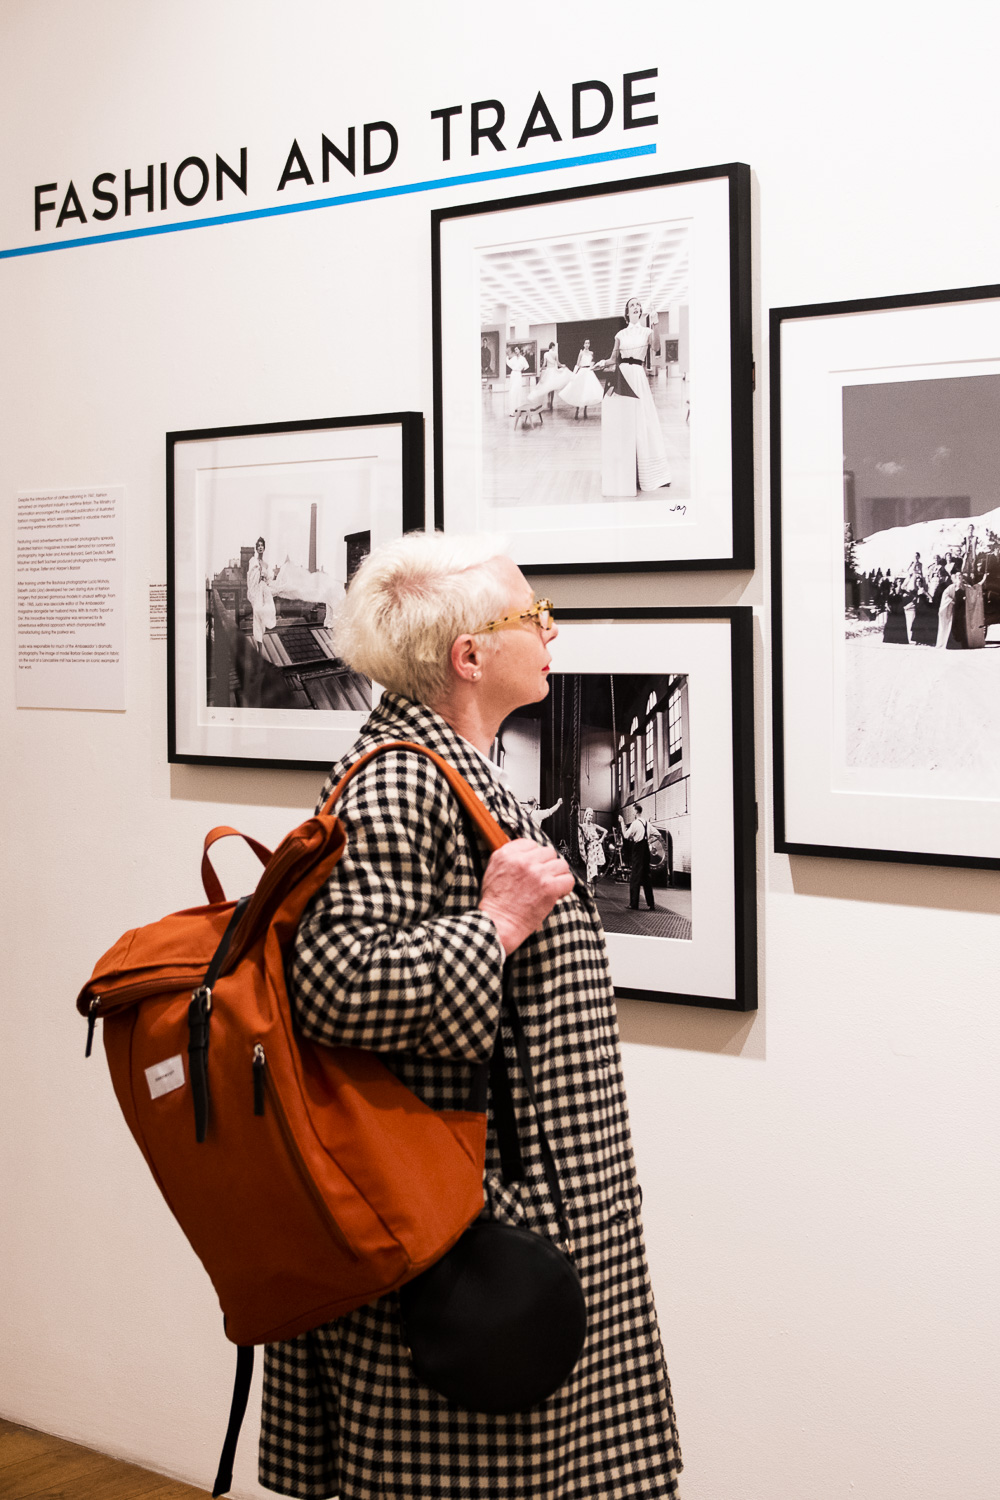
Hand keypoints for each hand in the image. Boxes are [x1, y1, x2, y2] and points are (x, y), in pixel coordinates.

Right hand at [478, 839, 574, 953]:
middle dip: (547, 865)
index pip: (531, 844)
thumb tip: (528, 854)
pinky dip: (565, 888)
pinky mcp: (549, 887)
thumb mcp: (493, 871)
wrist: (497, 923)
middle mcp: (522, 860)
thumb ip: (510, 858)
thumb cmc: (495, 903)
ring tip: (550, 886)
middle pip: (548, 852)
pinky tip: (556, 894)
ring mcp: (537, 873)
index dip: (535, 857)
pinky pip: (568, 879)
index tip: (535, 866)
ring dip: (558, 876)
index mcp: (507, 854)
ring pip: (561, 864)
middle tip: (543, 878)